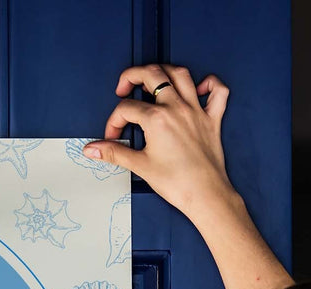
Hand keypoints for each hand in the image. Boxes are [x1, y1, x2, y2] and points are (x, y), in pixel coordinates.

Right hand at [83, 64, 237, 224]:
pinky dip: (209, 84)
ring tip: (153, 79)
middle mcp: (177, 108)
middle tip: (124, 87)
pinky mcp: (212, 119)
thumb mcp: (140, 166)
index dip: (114, 121)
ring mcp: (196, 111)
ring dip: (164, 71)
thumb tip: (92, 149)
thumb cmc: (177, 183)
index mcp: (157, 119)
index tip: (113, 136)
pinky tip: (198, 88)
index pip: (126, 108)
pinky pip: (217, 91)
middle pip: (152, 74)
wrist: (205, 195)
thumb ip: (114, 153)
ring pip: (181, 74)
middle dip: (133, 76)